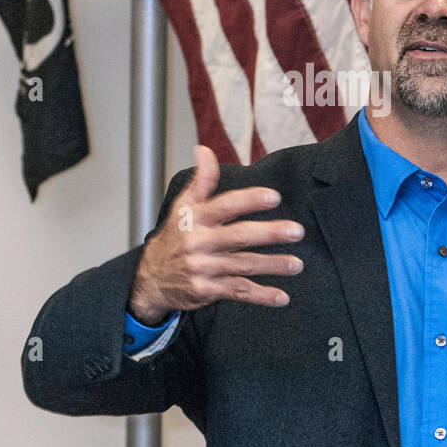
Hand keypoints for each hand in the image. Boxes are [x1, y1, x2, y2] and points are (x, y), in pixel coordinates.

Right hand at [127, 144, 304, 320]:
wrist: (149, 279)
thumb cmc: (173, 239)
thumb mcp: (182, 207)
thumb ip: (200, 180)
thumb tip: (205, 150)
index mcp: (195, 218)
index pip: (225, 205)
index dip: (250, 200)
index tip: (274, 197)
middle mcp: (199, 242)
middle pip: (240, 236)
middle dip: (270, 233)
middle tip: (296, 231)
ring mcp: (203, 268)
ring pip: (244, 265)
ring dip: (272, 265)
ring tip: (296, 264)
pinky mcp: (207, 290)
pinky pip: (238, 291)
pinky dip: (261, 296)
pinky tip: (281, 297)